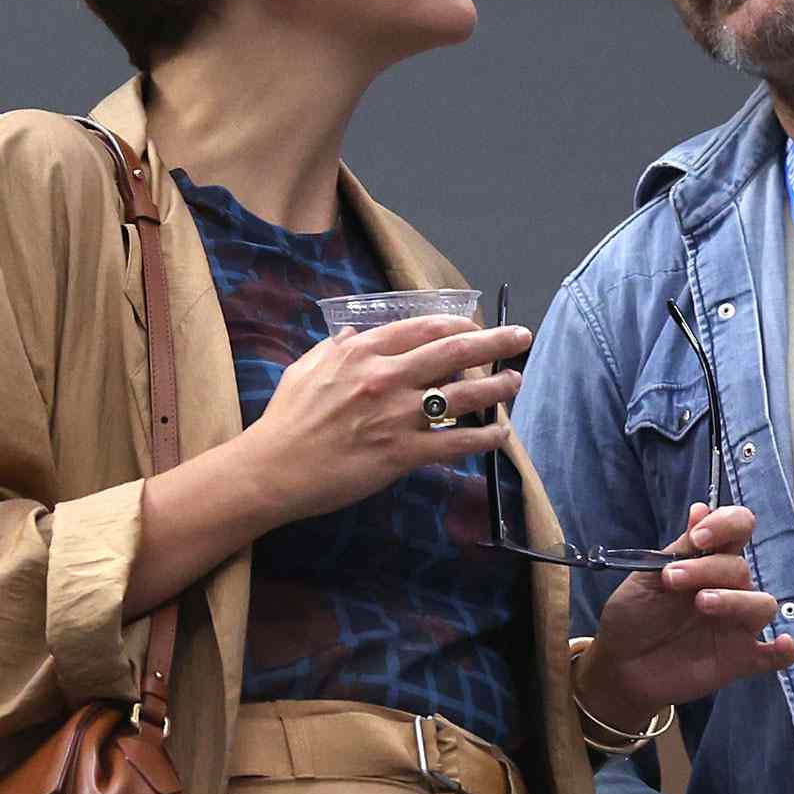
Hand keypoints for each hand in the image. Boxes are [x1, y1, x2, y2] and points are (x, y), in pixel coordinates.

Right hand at [243, 314, 530, 523]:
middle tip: (521, 336)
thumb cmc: (286, 419)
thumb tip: (353, 334)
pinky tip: (500, 435)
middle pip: (453, 351)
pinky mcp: (402, 454)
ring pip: (462, 396)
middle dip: (494, 341)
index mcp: (363, 353)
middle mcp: (386, 378)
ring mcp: (397, 416)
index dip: (457, 323)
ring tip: (516, 381)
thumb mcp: (307, 368)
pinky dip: (483, 438)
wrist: (273, 469)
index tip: (474, 325)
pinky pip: (454, 444)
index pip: (422, 328)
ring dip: (497, 387)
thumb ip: (336, 349)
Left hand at [575, 503, 793, 731]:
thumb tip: (700, 508)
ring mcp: (736, 624)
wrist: (619, 662)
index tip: (698, 537)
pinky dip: (784, 649)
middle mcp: (729, 589)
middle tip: (671, 578)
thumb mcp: (648, 575)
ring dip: (737, 600)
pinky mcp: (739, 658)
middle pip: (741, 568)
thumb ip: (680, 548)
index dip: (725, 526)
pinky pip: (774, 656)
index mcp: (708, 561)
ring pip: (762, 604)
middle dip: (707, 568)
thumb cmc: (634, 613)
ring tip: (703, 602)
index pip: (737, 529)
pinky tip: (783, 644)